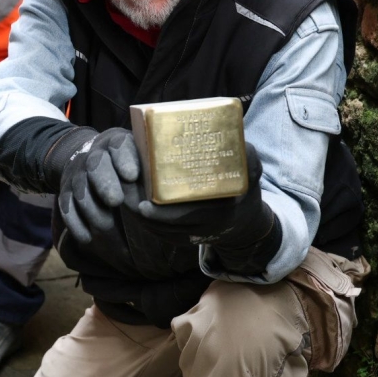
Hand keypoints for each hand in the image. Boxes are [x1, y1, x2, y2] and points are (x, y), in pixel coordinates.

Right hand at [58, 128, 140, 243]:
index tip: (132, 176)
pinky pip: (66, 207)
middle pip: (96, 166)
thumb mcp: (139, 157)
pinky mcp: (66, 192)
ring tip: (106, 225)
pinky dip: (76, 223)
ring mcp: (78, 174)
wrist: (91, 160)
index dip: (124, 159)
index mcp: (117, 144)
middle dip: (105, 183)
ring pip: (81, 190)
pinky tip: (87, 238)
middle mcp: (94, 156)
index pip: (120, 146)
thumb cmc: (127, 163)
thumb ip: (150, 168)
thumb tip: (172, 195)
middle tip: (116, 200)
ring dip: (93, 208)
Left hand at [133, 143, 274, 247]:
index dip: (161, 215)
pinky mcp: (187, 240)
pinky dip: (149, 224)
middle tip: (125, 198)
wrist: (248, 223)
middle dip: (142, 215)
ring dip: (141, 220)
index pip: (185, 217)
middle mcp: (205, 228)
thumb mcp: (252, 172)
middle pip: (166, 226)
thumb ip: (246, 156)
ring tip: (125, 200)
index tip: (142, 205)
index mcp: (218, 212)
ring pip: (162, 232)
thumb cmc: (246, 191)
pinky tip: (136, 210)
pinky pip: (164, 235)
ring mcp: (195, 236)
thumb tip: (231, 136)